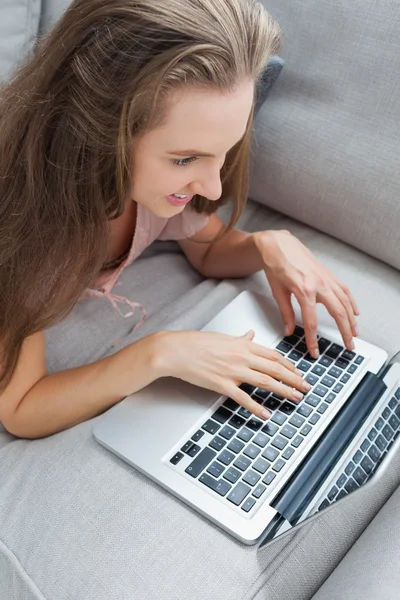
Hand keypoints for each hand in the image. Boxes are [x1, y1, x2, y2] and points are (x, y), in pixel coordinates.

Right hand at [154, 329, 311, 420]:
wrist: (175, 350)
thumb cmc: (194, 343)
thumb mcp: (221, 337)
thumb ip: (239, 339)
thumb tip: (250, 335)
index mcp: (242, 345)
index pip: (272, 355)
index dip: (288, 365)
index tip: (297, 372)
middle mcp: (241, 357)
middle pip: (275, 368)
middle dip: (294, 379)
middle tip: (306, 387)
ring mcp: (233, 371)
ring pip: (265, 381)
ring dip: (284, 391)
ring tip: (295, 398)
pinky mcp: (222, 385)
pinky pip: (243, 398)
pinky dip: (256, 407)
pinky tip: (266, 414)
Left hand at [254, 230, 359, 357]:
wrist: (278, 244)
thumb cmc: (275, 264)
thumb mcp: (277, 291)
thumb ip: (286, 313)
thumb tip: (289, 330)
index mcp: (304, 290)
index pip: (311, 322)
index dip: (313, 339)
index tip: (315, 350)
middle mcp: (319, 284)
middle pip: (337, 313)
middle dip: (344, 331)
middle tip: (349, 346)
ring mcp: (326, 278)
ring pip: (345, 302)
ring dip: (351, 319)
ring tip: (354, 333)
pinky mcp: (328, 274)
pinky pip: (344, 290)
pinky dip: (351, 302)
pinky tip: (354, 312)